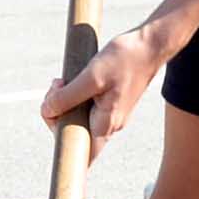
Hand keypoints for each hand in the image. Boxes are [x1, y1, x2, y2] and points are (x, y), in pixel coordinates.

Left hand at [45, 25, 165, 149]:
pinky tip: (74, 79)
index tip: (53, 117)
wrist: (151, 45)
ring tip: (63, 80)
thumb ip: (68, 97)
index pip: (82, 153)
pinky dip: (75, 95)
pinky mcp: (111, 101)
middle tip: (57, 87)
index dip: (62, 142)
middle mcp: (110, 123)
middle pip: (75, 132)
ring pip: (79, 117)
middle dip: (57, 112)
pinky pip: (87, 106)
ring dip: (65, 101)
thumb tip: (48, 111)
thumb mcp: (91, 77)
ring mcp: (112, 113)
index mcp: (106, 123)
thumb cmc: (124, 60)